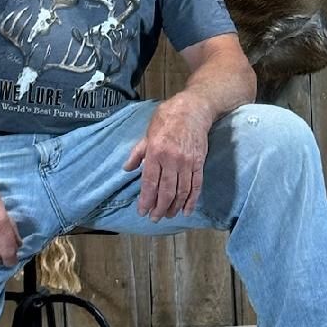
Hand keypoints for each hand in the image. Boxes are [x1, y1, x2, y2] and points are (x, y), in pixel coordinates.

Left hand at [124, 93, 212, 219]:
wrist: (193, 109)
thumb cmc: (167, 118)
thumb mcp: (148, 132)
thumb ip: (138, 152)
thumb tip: (127, 169)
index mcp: (156, 152)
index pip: (150, 182)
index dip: (146, 200)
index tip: (142, 211)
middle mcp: (172, 159)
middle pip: (166, 191)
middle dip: (159, 208)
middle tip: (155, 218)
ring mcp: (187, 162)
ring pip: (181, 191)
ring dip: (174, 207)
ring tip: (168, 215)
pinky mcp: (199, 163)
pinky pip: (195, 186)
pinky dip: (191, 200)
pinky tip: (186, 210)